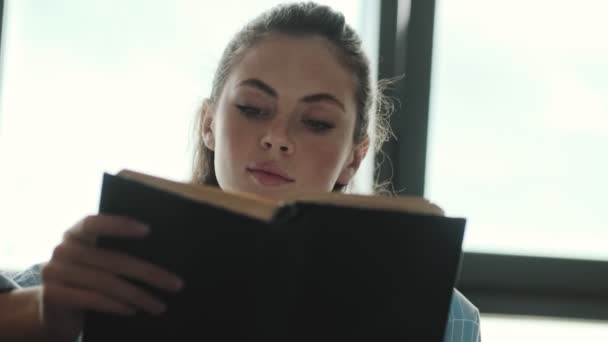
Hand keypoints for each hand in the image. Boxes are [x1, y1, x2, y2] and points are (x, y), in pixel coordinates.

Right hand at [39, 215, 182, 340]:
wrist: (54, 310)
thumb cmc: (87, 279)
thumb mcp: (98, 261)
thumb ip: (116, 251)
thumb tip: (163, 256)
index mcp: (75, 232)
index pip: (95, 223)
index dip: (119, 225)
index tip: (148, 230)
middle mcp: (62, 248)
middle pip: (113, 260)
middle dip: (149, 273)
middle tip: (176, 284)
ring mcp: (54, 272)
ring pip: (107, 283)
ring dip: (138, 296)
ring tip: (159, 305)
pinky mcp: (53, 295)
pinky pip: (92, 299)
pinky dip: (116, 305)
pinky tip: (134, 310)